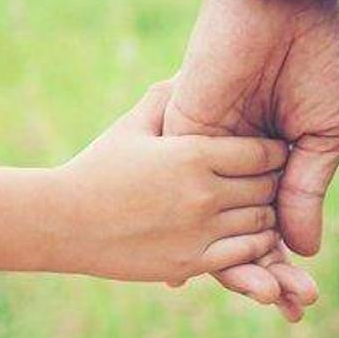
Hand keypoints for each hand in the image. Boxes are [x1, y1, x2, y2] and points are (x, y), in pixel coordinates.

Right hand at [48, 81, 288, 283]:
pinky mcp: (190, 263)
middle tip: (273, 182)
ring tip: (262, 208)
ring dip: (268, 215)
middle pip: (268, 187)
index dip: (275, 152)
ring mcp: (198, 230)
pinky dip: (256, 245)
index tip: (274, 153)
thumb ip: (163, 99)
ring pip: (263, 223)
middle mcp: (203, 192)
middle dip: (274, 183)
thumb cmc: (96, 169)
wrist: (63, 222)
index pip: (263, 152)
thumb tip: (185, 74)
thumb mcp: (130, 127)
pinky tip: (249, 237)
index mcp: (192, 154)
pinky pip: (244, 254)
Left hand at [164, 0, 338, 319]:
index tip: (300, 299)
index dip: (287, 260)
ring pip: (212, 221)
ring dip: (233, 263)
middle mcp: (238, 161)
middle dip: (267, 271)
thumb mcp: (326, 131)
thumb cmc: (318, 59)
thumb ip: (306, 188)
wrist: (283, 3)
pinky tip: (190, 274)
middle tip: (291, 310)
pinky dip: (188, 230)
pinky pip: (182, 191)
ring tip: (263, 302)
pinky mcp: (182, 136)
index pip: (275, 221)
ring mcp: (208, 152)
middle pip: (243, 230)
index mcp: (276, 157)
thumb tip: (303, 249)